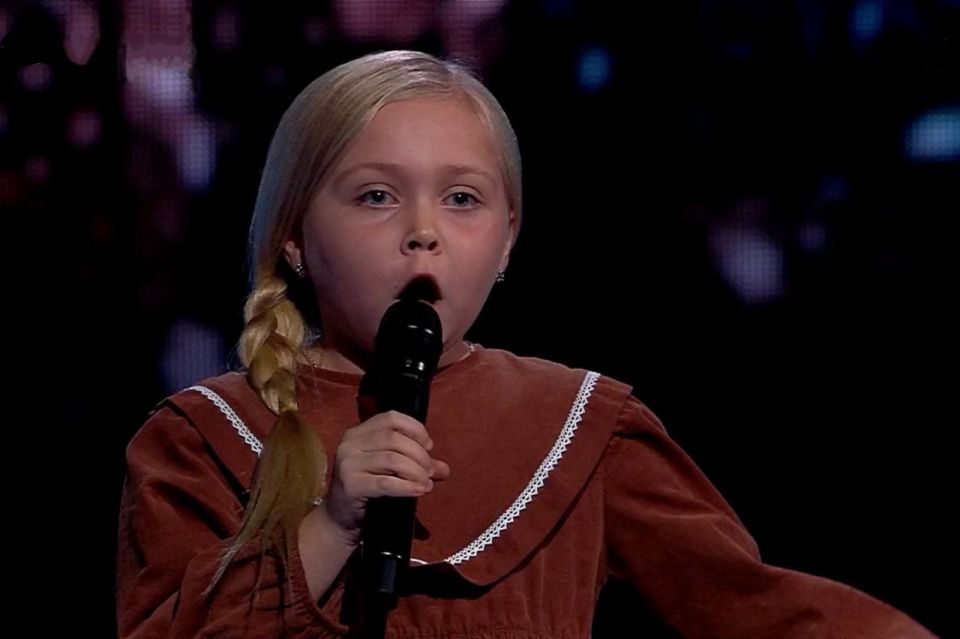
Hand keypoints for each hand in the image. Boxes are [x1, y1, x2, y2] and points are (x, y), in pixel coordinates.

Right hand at [321, 410, 450, 543]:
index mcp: (358, 432)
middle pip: (394, 439)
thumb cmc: (367, 489)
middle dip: (419, 454)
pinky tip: (418, 490)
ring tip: (426, 484)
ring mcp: (348, 463)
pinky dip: (406, 486)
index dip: (414, 429)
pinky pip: (385, 482)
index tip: (429, 445)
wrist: (340, 518)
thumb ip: (415, 464)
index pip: (391, 418)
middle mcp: (350, 443)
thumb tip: (444, 469)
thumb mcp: (390, 471)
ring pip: (392, 459)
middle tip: (431, 472)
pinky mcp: (351, 485)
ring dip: (415, 471)